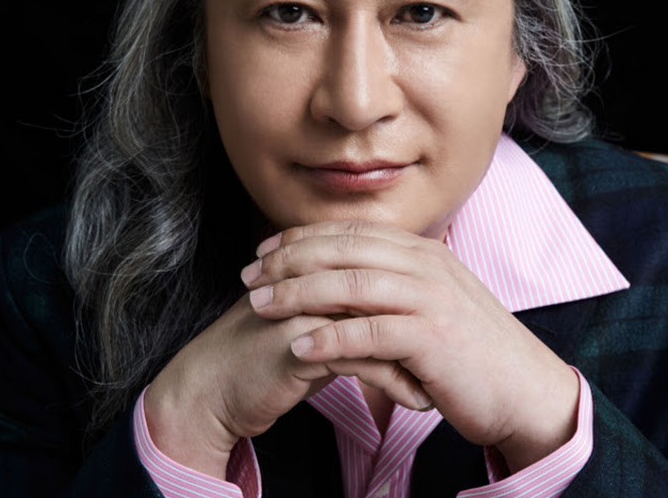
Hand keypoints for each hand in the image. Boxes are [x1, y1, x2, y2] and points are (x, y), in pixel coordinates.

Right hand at [144, 288, 428, 477]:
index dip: (417, 295)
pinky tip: (416, 400)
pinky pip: (362, 359)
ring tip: (442, 383)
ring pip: (379, 324)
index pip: (382, 269)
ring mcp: (307, 306)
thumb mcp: (311, 323)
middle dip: (424, 326)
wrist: (211, 389)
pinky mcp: (300, 343)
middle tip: (456, 355)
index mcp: (316, 265)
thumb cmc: (263, 356)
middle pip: (386, 292)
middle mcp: (314, 278)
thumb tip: (389, 307)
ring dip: (417, 357)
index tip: (448, 325)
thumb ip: (344, 307)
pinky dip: (394, 381)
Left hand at [244, 221, 580, 472]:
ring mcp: (430, 298)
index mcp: (421, 250)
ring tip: (260, 305)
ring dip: (298, 294)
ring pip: (350, 285)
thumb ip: (395, 280)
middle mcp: (424, 264)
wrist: (524, 387)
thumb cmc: (470, 347)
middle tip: (249, 274)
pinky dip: (330, 340)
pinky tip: (299, 347)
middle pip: (342, 251)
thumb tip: (347, 274)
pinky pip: (370, 334)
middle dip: (289, 260)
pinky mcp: (432, 337)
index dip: (301, 237)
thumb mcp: (433, 299)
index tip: (264, 249)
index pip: (350, 232)